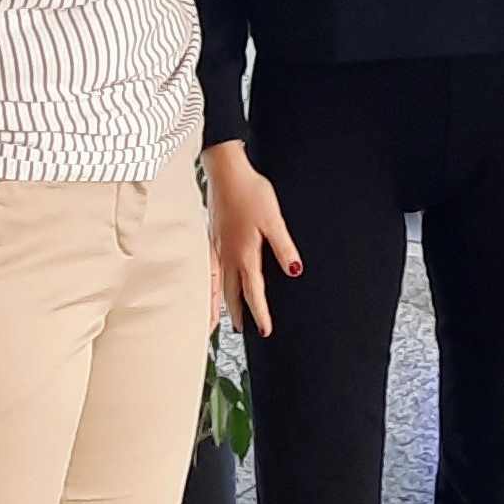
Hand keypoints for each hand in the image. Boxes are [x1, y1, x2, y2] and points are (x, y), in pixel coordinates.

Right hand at [204, 141, 301, 334]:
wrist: (226, 172)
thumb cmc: (250, 192)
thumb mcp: (274, 219)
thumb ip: (284, 247)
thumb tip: (295, 271)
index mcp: (244, 254)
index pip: (253, 292)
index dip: (260, 313)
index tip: (265, 331)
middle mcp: (227, 256)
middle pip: (230, 294)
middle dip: (236, 314)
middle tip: (240, 331)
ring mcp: (216, 248)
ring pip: (216, 285)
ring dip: (217, 304)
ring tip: (215, 320)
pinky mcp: (212, 239)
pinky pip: (209, 271)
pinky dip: (208, 285)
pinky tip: (209, 285)